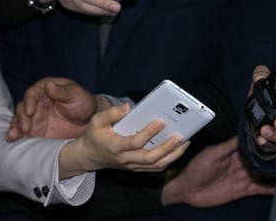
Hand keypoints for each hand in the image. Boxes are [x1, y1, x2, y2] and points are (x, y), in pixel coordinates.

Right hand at [7, 77, 108, 140]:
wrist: (89, 121)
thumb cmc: (84, 102)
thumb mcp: (76, 94)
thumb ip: (62, 91)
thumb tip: (48, 84)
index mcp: (45, 89)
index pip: (32, 93)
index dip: (30, 102)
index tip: (31, 112)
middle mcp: (36, 102)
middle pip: (23, 108)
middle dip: (22, 118)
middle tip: (26, 128)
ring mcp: (34, 117)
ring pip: (20, 120)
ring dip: (16, 127)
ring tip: (15, 136)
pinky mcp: (35, 130)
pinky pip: (23, 132)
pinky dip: (18, 136)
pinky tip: (15, 140)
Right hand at [59, 103, 189, 177]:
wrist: (90, 156)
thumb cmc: (96, 136)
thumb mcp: (96, 122)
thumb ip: (110, 113)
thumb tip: (128, 107)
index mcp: (115, 147)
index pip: (134, 143)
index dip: (148, 133)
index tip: (160, 123)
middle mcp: (125, 159)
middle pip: (149, 158)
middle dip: (166, 148)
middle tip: (179, 137)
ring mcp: (132, 166)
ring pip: (155, 165)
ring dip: (172, 155)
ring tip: (185, 142)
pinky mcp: (138, 168)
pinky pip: (156, 168)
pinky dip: (169, 160)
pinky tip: (179, 149)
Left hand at [162, 137, 273, 207]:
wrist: (187, 189)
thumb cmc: (197, 167)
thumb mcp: (213, 153)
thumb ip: (230, 145)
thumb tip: (246, 132)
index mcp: (236, 151)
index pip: (255, 145)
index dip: (266, 141)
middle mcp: (243, 162)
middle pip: (263, 158)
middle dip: (275, 155)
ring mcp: (245, 176)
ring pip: (265, 173)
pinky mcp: (244, 190)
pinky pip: (260, 189)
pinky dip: (271, 189)